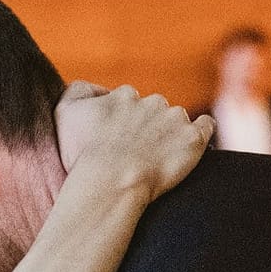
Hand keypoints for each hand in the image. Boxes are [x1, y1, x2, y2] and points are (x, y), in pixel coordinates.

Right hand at [56, 84, 213, 201]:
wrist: (110, 181)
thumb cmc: (83, 154)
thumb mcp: (64, 112)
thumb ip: (77, 91)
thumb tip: (96, 89)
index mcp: (124, 96)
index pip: (128, 101)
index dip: (124, 121)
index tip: (118, 141)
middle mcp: (152, 102)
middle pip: (154, 109)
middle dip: (148, 126)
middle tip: (138, 153)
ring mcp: (175, 119)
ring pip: (177, 119)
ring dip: (171, 132)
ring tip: (161, 157)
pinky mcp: (192, 138)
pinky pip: (206, 125)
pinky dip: (203, 130)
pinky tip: (193, 143)